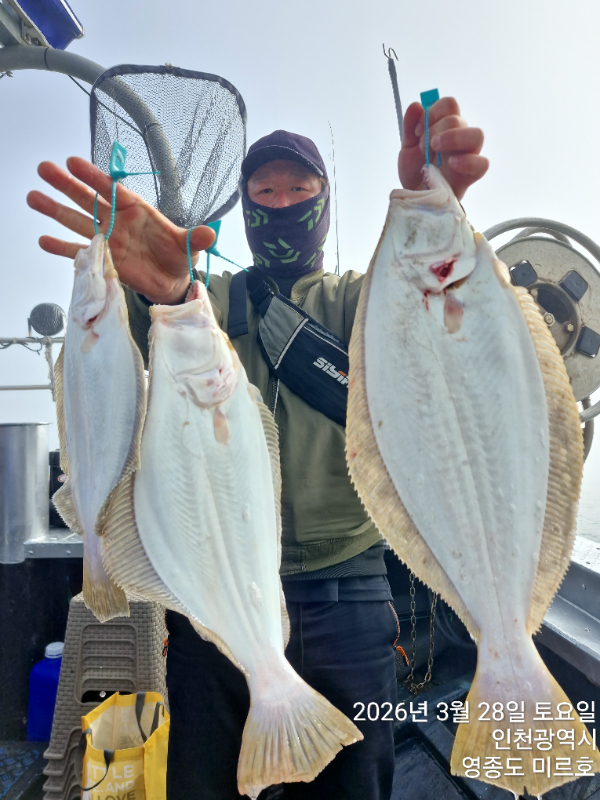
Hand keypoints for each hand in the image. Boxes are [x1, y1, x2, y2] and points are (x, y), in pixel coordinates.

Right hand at [27, 158, 215, 304]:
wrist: (172, 281)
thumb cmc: (179, 256)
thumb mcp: (189, 247)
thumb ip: (195, 238)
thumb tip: (210, 234)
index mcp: (136, 210)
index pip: (112, 189)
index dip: (94, 176)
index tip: (73, 162)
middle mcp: (116, 221)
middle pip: (88, 200)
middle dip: (66, 185)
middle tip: (44, 169)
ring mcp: (107, 239)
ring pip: (77, 221)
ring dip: (55, 211)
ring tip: (33, 197)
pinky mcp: (103, 260)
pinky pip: (79, 252)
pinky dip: (62, 247)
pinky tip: (43, 240)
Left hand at [398, 97, 488, 200]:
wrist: (416, 196)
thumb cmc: (416, 171)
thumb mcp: (407, 147)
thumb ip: (410, 126)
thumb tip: (416, 105)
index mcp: (446, 126)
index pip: (449, 105)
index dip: (432, 113)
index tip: (417, 131)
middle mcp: (460, 136)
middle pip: (458, 119)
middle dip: (436, 130)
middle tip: (423, 146)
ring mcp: (468, 154)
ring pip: (476, 135)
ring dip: (453, 138)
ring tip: (435, 149)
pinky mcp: (472, 174)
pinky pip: (482, 163)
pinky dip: (468, 161)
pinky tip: (451, 164)